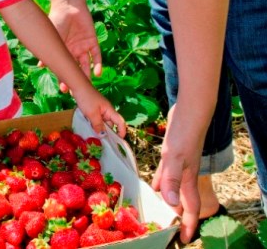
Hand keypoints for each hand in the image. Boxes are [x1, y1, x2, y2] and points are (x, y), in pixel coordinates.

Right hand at [42, 0, 101, 91]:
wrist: (68, 6)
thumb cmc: (57, 21)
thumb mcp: (52, 37)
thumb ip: (50, 50)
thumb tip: (40, 65)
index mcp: (63, 50)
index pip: (64, 67)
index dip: (64, 78)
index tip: (63, 89)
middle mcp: (74, 50)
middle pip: (75, 68)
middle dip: (75, 79)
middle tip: (76, 91)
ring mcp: (84, 46)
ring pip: (86, 64)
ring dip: (87, 75)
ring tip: (88, 85)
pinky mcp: (93, 41)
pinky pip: (96, 55)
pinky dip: (97, 64)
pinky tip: (97, 73)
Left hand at [74, 88, 125, 137]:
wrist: (77, 86)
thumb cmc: (86, 98)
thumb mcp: (92, 113)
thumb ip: (98, 124)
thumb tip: (103, 135)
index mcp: (109, 110)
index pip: (120, 122)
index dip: (122, 131)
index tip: (119, 141)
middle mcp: (106, 110)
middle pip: (110, 124)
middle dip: (106, 132)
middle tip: (100, 142)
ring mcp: (99, 110)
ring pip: (101, 122)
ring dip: (98, 129)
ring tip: (93, 137)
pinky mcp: (92, 109)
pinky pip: (95, 119)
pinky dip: (93, 124)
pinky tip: (87, 129)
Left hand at [151, 105, 202, 243]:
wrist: (190, 111)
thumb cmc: (184, 133)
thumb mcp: (174, 157)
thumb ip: (172, 179)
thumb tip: (170, 203)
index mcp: (187, 179)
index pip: (190, 208)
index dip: (188, 225)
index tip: (183, 239)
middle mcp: (185, 174)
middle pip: (183, 202)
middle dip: (179, 216)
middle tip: (171, 229)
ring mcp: (180, 164)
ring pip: (174, 189)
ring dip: (169, 201)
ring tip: (162, 212)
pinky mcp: (174, 155)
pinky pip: (166, 175)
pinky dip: (162, 182)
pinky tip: (155, 185)